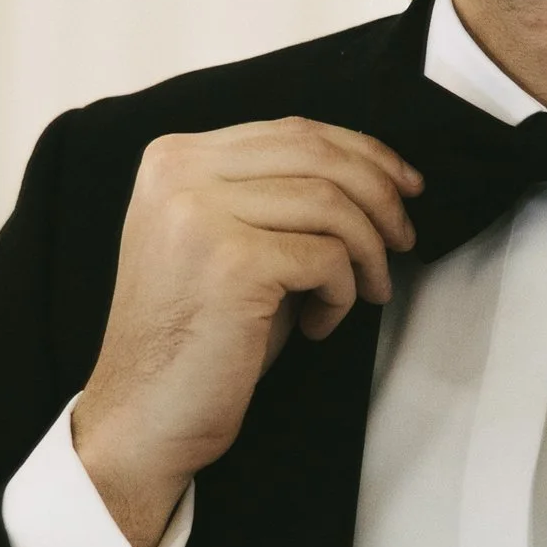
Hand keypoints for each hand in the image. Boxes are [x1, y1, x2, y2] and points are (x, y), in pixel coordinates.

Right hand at [73, 120, 421, 546]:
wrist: (143, 416)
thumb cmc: (196, 338)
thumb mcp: (228, 242)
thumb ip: (275, 197)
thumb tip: (372, 177)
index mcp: (173, 158)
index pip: (293, 131)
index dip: (363, 154)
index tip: (404, 186)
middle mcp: (181, 173)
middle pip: (318, 155)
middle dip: (380, 196)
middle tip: (403, 240)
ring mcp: (202, 213)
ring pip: (332, 203)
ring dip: (368, 251)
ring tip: (366, 292)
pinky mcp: (232, 260)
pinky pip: (327, 257)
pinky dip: (341, 293)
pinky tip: (319, 325)